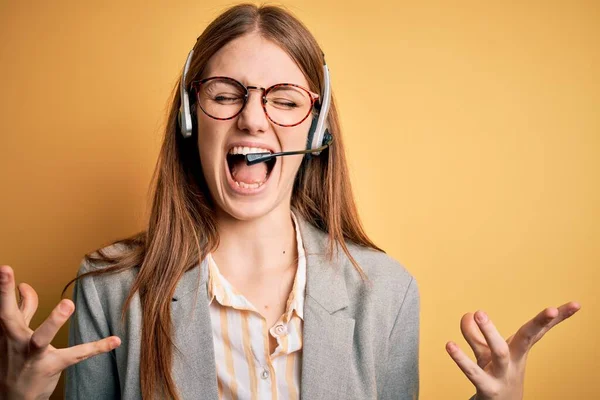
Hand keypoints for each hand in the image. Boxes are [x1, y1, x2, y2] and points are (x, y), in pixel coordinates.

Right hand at [0, 265, 119, 399]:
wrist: (11, 398)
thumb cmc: (15, 358)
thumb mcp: (16, 334)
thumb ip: (23, 309)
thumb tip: (25, 285)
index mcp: (7, 329)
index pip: (3, 305)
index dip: (3, 287)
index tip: (4, 268)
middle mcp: (15, 340)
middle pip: (8, 316)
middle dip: (5, 295)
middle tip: (6, 270)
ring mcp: (31, 355)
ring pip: (40, 338)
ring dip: (53, 321)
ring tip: (68, 304)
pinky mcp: (50, 367)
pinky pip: (75, 355)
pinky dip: (97, 347)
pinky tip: (115, 341)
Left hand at [446, 301, 579, 399]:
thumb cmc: (494, 376)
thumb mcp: (485, 353)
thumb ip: (475, 335)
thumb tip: (468, 315)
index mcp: (520, 350)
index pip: (539, 330)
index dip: (558, 318)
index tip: (576, 304)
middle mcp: (515, 361)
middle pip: (529, 339)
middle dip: (540, 324)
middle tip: (551, 309)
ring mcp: (502, 375)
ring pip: (500, 352)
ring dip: (490, 333)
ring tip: (479, 313)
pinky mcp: (487, 388)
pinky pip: (473, 372)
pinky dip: (460, 359)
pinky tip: (449, 345)